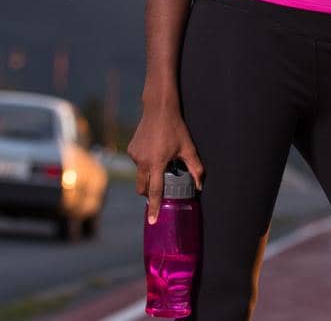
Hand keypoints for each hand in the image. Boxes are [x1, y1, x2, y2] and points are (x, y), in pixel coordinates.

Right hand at [126, 97, 205, 223]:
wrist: (158, 109)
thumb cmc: (175, 128)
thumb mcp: (188, 148)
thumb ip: (195, 168)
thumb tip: (200, 186)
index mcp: (157, 163)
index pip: (155, 191)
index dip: (155, 207)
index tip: (152, 221)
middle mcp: (142, 162)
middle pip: (143, 188)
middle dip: (148, 194)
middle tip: (158, 192)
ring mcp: (134, 156)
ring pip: (140, 174)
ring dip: (148, 174)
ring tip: (160, 160)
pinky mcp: (130, 150)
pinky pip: (137, 163)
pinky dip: (144, 163)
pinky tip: (154, 150)